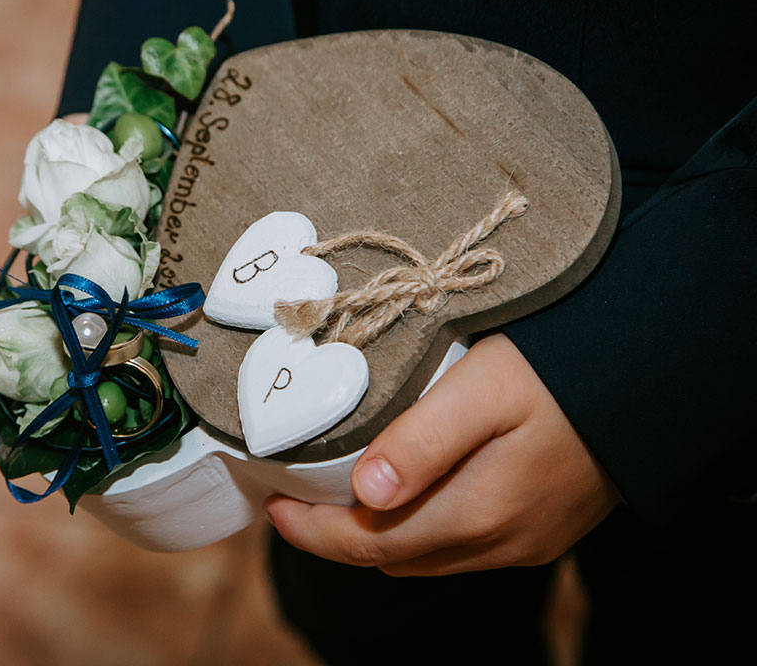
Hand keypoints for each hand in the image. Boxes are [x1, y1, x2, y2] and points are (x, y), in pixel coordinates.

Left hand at [265, 333, 618, 575]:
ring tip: (339, 490)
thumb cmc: (564, 368)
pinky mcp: (543, 529)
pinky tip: (406, 490)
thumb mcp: (485, 388)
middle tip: (296, 491)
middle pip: (392, 557)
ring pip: (425, 556)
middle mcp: (500, 542)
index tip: (271, 502)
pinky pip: (461, 546)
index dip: (310, 531)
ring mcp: (525, 541)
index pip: (366, 544)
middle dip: (336, 534)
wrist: (656, 375)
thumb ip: (422, 441)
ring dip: (376, 534)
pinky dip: (418, 528)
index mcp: (476, 513)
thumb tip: (364, 492)